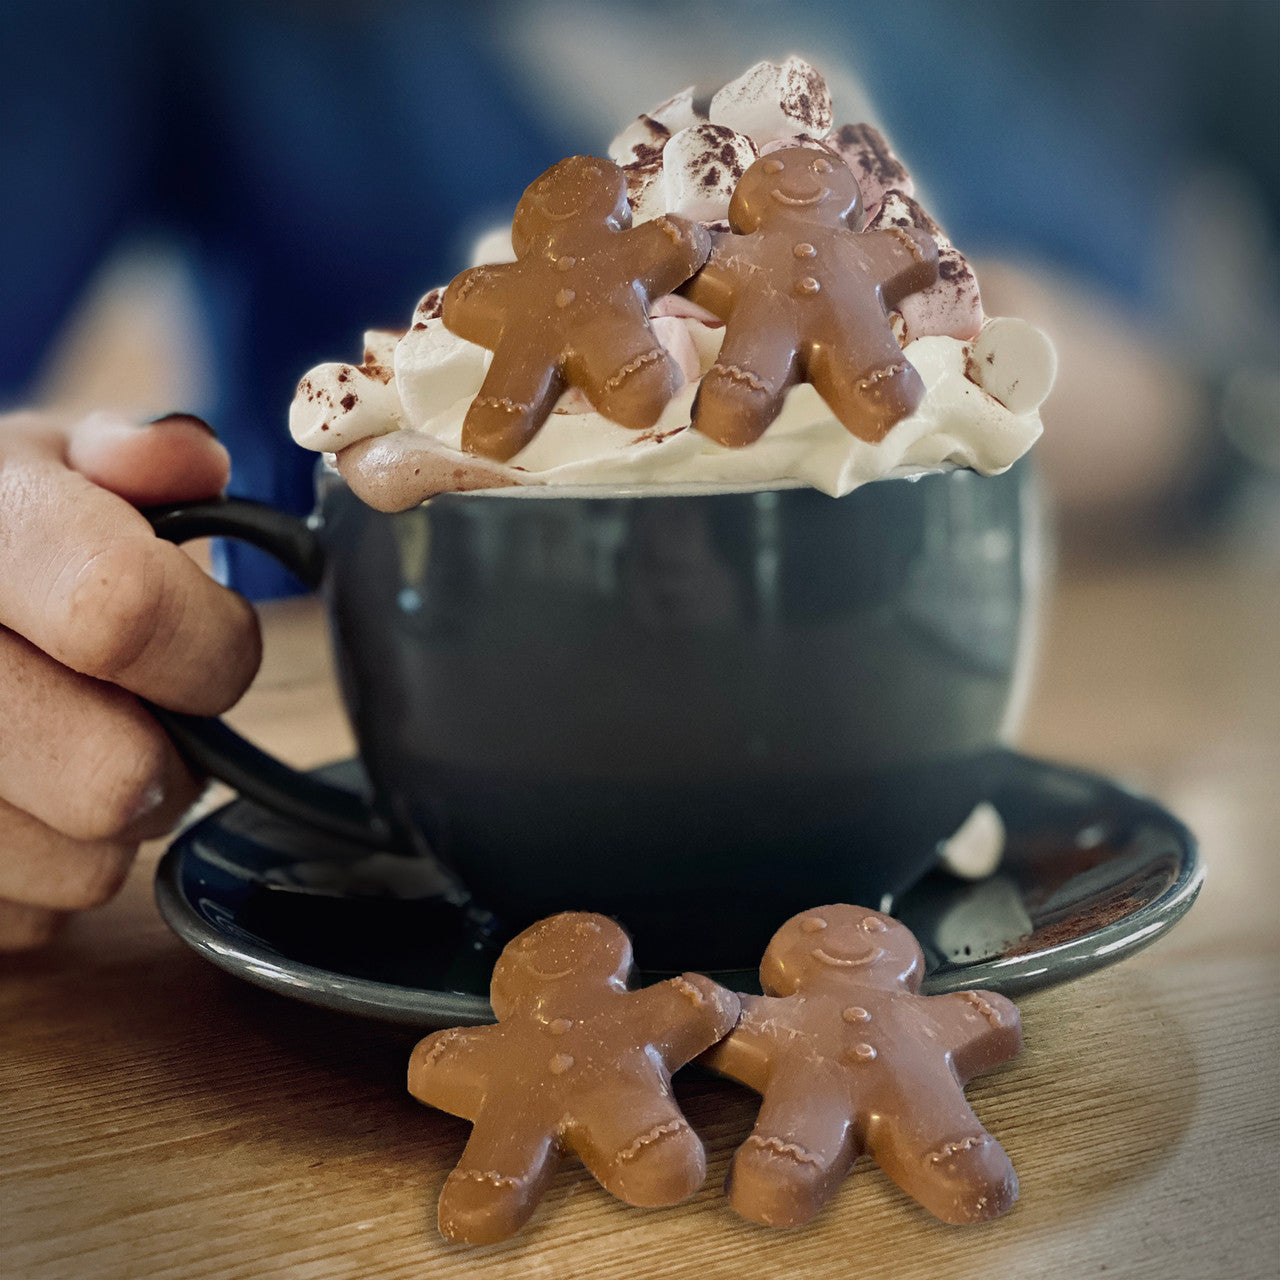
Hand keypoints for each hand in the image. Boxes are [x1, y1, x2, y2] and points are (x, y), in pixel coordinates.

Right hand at [0, 411, 261, 948]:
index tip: (213, 639)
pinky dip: (43, 872)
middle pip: (117, 778)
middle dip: (171, 754)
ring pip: (85, 868)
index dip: (209, 643)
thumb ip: (134, 452)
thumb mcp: (48, 465)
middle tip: (140, 712)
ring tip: (62, 749)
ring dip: (108, 823)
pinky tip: (9, 799)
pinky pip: (31, 917)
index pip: (123, 611)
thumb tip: (184, 457)